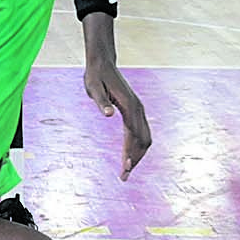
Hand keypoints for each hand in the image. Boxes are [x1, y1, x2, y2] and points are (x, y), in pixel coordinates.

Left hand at [84, 54, 154, 178]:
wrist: (102, 63)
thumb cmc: (95, 76)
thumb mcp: (93, 87)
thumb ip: (101, 101)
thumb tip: (108, 114)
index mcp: (129, 105)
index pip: (133, 134)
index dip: (130, 152)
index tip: (124, 168)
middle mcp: (137, 109)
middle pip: (143, 140)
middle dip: (135, 159)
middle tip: (124, 176)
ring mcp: (138, 110)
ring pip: (145, 138)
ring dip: (138, 155)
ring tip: (126, 171)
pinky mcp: (135, 111)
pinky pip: (142, 133)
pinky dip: (138, 147)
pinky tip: (130, 156)